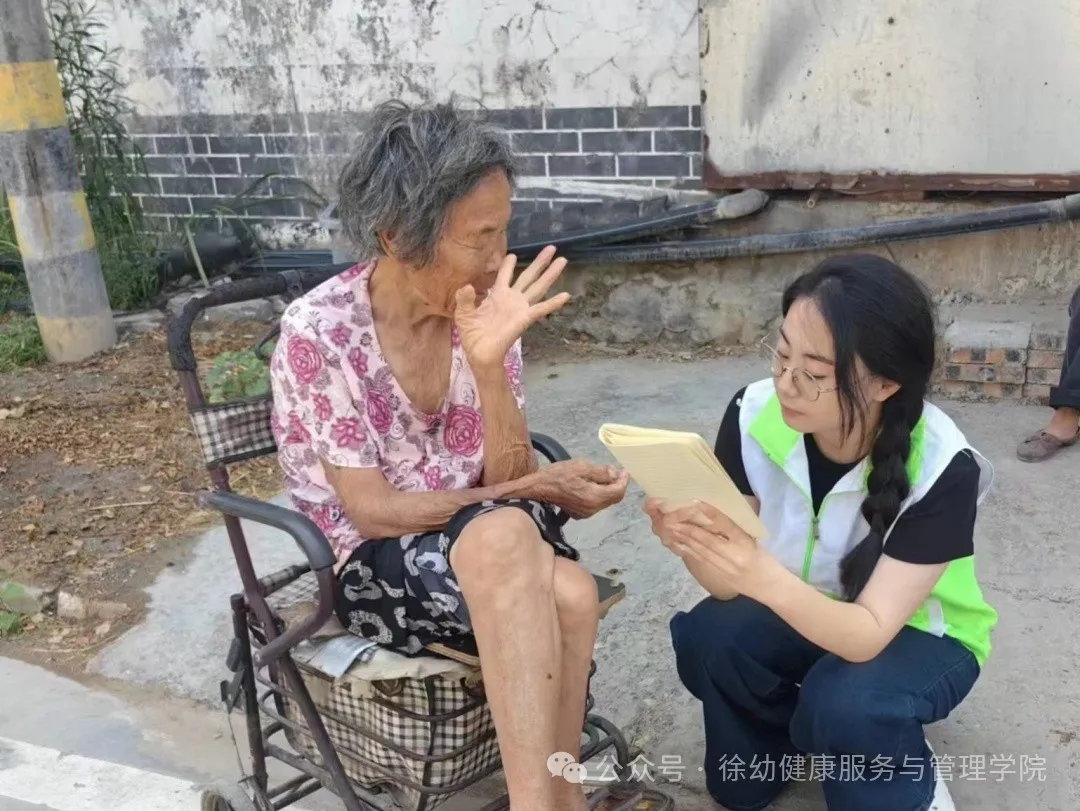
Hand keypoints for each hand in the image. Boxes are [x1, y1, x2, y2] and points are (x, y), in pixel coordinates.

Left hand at [453, 246, 570, 368]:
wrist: (480, 353)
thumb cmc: (472, 335)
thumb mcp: (463, 314)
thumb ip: (465, 299)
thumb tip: (466, 286)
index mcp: (497, 295)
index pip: (504, 276)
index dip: (508, 265)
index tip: (513, 254)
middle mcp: (512, 299)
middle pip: (529, 276)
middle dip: (540, 262)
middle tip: (552, 248)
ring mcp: (520, 308)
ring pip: (538, 287)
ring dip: (551, 274)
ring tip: (563, 260)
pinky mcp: (525, 318)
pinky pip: (541, 309)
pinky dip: (553, 303)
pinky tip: (565, 295)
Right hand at [534, 460, 629, 518]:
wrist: (537, 489)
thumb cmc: (557, 475)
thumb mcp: (581, 467)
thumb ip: (602, 472)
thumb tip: (616, 474)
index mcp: (595, 498)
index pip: (618, 491)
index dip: (624, 481)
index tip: (625, 471)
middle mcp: (593, 509)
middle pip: (613, 498)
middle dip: (617, 485)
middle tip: (617, 472)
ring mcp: (585, 513)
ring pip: (605, 501)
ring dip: (608, 489)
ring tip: (604, 476)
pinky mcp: (579, 514)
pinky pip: (596, 504)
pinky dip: (599, 494)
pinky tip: (593, 484)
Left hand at [645, 499, 774, 597]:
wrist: (769, 586)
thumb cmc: (764, 558)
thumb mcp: (754, 540)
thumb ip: (737, 529)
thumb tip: (713, 512)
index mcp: (746, 544)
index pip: (727, 526)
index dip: (712, 514)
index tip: (698, 503)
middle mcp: (734, 556)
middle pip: (707, 540)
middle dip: (687, 528)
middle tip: (671, 516)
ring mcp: (724, 568)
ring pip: (700, 550)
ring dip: (682, 538)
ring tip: (669, 527)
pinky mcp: (718, 575)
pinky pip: (699, 560)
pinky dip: (686, 550)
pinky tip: (676, 542)